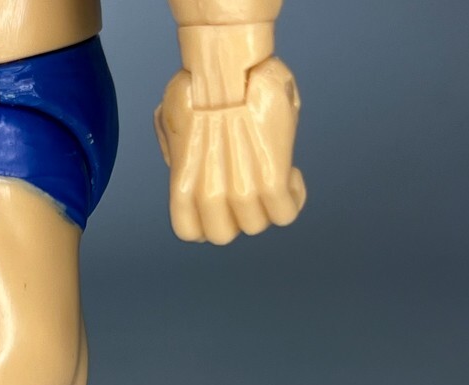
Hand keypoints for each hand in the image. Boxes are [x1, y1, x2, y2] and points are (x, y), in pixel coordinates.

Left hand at [155, 57, 306, 244]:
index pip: (190, 232)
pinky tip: (292, 174)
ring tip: (274, 172)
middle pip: (223, 235)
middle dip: (235, 213)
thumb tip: (190, 158)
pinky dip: (293, 197)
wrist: (226, 66)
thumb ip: (181, 155)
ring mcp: (239, 192)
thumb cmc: (199, 86)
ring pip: (257, 225)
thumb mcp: (175, 126)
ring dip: (267, 202)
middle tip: (247, 184)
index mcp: (182, 188)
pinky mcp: (271, 182)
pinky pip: (285, 214)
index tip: (218, 198)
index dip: (207, 219)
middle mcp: (208, 196)